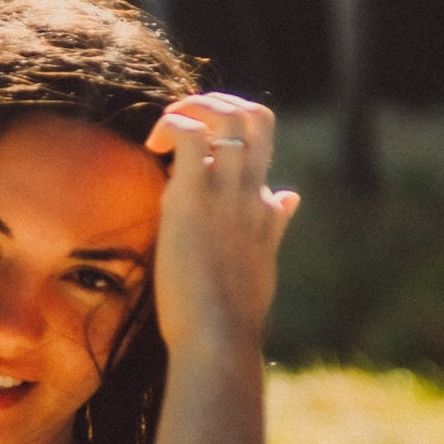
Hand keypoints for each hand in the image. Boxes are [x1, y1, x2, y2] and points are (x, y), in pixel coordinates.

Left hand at [144, 92, 298, 354]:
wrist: (220, 339)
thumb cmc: (233, 313)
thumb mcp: (262, 262)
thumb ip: (274, 225)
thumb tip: (290, 198)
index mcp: (264, 207)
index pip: (261, 144)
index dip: (230, 129)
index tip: (198, 146)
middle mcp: (252, 192)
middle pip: (256, 116)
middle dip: (217, 104)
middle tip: (181, 125)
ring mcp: (226, 193)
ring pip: (228, 116)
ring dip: (193, 107)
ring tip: (164, 133)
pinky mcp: (193, 199)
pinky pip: (190, 135)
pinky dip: (173, 125)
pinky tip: (153, 147)